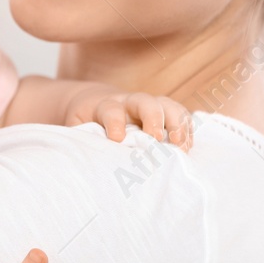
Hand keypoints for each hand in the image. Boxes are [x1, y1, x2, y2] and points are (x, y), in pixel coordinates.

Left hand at [66, 86, 193, 149]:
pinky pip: (180, 115)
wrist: (94, 104)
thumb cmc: (85, 124)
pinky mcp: (163, 113)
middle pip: (144, 101)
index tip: (117, 138)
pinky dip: (187, 129)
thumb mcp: (75, 130)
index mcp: (104, 106)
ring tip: (182, 145)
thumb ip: (80, 140)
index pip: (111, 109)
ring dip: (177, 123)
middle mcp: (128, 103)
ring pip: (167, 105)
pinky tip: (188, 146)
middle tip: (157, 139)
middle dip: (153, 119)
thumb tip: (83, 161)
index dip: (115, 122)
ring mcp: (149, 106)